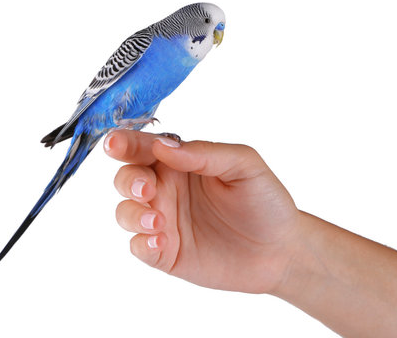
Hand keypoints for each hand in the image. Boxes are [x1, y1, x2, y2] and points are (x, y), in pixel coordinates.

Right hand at [104, 130, 300, 293]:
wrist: (281, 250)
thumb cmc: (266, 201)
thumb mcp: (244, 165)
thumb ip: (205, 153)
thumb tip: (163, 146)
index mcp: (182, 163)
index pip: (143, 147)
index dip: (124, 143)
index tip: (115, 145)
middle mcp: (168, 189)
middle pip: (126, 178)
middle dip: (128, 181)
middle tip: (148, 190)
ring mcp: (165, 222)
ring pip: (125, 212)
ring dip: (132, 214)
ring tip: (158, 222)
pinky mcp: (167, 253)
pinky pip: (139, 247)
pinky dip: (141, 244)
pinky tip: (160, 243)